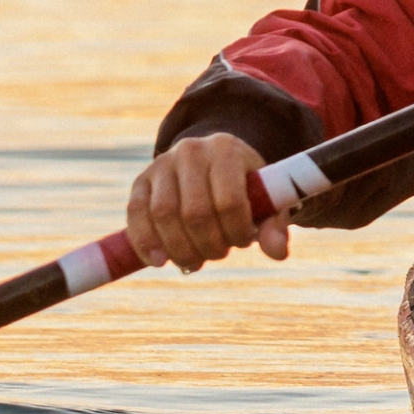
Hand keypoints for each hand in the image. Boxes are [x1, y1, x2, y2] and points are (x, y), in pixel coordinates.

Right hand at [128, 133, 292, 270]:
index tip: (242, 243)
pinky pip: (136, 213)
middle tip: (218, 254)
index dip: (235, 232)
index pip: (228, 201)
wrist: (215, 164)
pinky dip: (145, 242)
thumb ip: (274, 225)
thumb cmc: (245, 188)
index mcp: (227, 151)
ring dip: (180, 249)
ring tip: (195, 260)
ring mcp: (162, 164)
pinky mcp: (141, 181)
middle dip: (208, 245)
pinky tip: (159, 261)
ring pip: (163, 215)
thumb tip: (278, 252)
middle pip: (194, 212)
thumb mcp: (266, 202)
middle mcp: (191, 151)